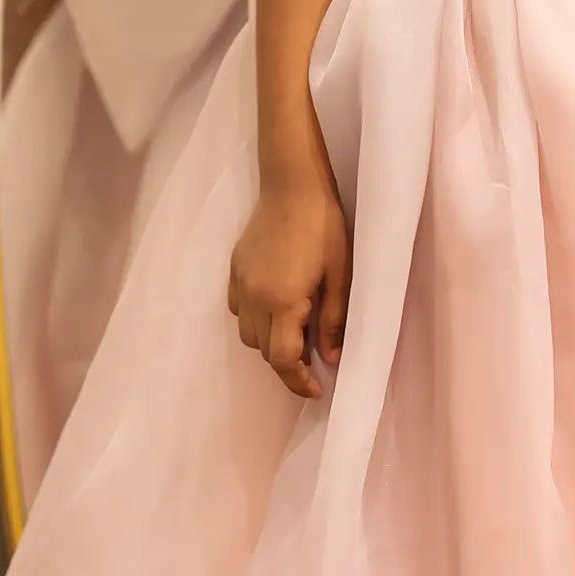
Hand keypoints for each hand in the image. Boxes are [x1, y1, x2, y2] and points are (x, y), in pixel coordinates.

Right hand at [227, 177, 352, 399]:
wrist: (292, 185)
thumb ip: (333, 320)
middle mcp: (255, 298)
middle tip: (312, 361)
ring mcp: (241, 283)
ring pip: (248, 333)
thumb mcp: (340, 276)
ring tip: (294, 336)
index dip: (298, 381)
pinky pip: (238, 309)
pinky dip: (254, 320)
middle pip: (263, 350)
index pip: (282, 359)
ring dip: (269, 343)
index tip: (316, 390)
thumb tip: (331, 358)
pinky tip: (274, 310)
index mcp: (283, 302)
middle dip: (286, 364)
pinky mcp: (234, 269)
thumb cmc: (324, 228)